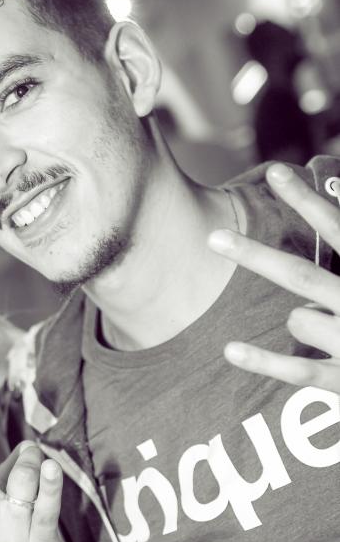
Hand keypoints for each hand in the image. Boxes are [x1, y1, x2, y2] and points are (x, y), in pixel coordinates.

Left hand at [208, 163, 339, 390]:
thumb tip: (336, 208)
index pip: (338, 228)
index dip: (305, 200)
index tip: (274, 172)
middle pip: (299, 275)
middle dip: (254, 256)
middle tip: (214, 238)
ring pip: (298, 319)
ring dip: (305, 321)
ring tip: (336, 333)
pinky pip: (296, 369)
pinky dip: (262, 361)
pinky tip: (230, 350)